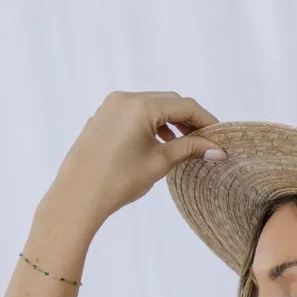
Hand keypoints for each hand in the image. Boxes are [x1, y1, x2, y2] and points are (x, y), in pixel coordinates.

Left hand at [46, 91, 224, 232]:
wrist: (77, 197)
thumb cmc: (118, 181)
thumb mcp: (159, 162)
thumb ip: (190, 148)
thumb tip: (217, 149)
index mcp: (141, 105)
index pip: (184, 106)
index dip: (206, 120)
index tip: (220, 137)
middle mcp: (124, 98)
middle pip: (168, 102)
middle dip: (189, 120)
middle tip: (205, 141)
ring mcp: (110, 107)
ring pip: (150, 106)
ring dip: (170, 121)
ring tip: (184, 143)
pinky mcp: (101, 118)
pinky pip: (133, 113)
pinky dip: (151, 123)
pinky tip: (159, 142)